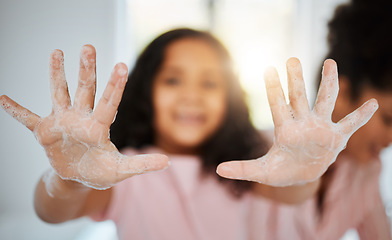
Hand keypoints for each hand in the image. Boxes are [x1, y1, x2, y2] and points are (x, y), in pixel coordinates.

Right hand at [0, 45, 168, 189]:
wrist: (78, 177)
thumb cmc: (100, 171)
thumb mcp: (121, 170)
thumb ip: (142, 164)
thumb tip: (168, 161)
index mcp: (99, 126)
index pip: (109, 103)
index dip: (115, 85)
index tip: (121, 65)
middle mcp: (81, 118)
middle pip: (85, 90)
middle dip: (87, 70)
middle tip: (88, 47)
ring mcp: (62, 122)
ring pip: (60, 93)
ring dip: (56, 74)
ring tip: (56, 52)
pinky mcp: (45, 131)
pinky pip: (28, 118)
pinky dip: (16, 111)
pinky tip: (3, 99)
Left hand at [217, 58, 377, 185]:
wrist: (300, 176)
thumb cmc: (280, 171)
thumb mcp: (262, 172)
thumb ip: (242, 169)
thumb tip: (218, 170)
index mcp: (284, 130)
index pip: (278, 106)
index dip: (274, 89)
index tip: (268, 69)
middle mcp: (302, 124)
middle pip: (299, 97)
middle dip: (296, 79)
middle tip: (292, 58)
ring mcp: (320, 129)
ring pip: (325, 102)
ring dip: (328, 83)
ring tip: (330, 61)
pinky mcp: (335, 138)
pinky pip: (350, 124)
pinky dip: (360, 116)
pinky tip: (372, 102)